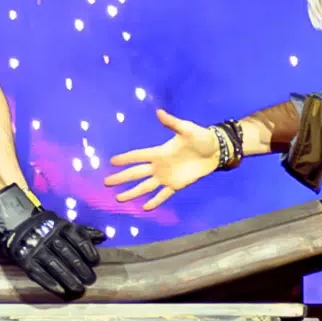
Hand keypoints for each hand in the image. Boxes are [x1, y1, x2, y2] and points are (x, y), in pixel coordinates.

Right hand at [0, 184, 99, 299]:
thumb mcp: (64, 226)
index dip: (87, 249)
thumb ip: (83, 232)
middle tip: (90, 279)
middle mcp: (48, 236)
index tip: (95, 261)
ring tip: (78, 288)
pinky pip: (38, 273)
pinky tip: (60, 290)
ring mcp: (36, 248)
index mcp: (60, 226)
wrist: (17, 224)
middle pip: (67, 253)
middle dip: (80, 267)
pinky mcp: (25, 259)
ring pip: (54, 265)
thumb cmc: (47, 227)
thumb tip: (103, 236)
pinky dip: (50, 282)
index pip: (76, 237)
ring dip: (67, 278)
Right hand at [103, 109, 219, 210]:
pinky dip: (154, 202)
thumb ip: (172, 123)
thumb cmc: (200, 137)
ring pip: (145, 187)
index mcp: (159, 152)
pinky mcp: (176, 185)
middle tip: (106, 183)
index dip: (125, 159)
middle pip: (136, 173)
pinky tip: (144, 208)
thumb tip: (159, 112)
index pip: (138, 156)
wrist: (214, 151)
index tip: (112, 162)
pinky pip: (163, 195)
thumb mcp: (186, 129)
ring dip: (132, 193)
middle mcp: (158, 166)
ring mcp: (166, 177)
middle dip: (121, 178)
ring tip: (119, 199)